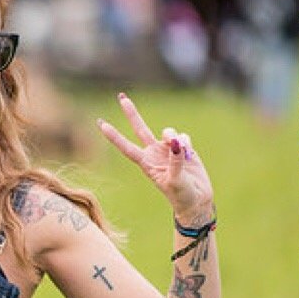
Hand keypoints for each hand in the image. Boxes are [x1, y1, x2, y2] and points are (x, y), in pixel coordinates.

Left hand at [97, 93, 214, 225]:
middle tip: (121, 96)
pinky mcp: (183, 148)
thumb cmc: (182, 196)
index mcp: (146, 163)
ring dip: (173, 137)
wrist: (197, 200)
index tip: (101, 124)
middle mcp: (154, 153)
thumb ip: (175, 161)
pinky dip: (187, 144)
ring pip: (167, 132)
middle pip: (140, 128)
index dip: (114, 136)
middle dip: (131, 112)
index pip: (127, 147)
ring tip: (182, 152)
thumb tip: (176, 143)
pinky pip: (183, 137)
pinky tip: (190, 157)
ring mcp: (168, 150)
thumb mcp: (175, 182)